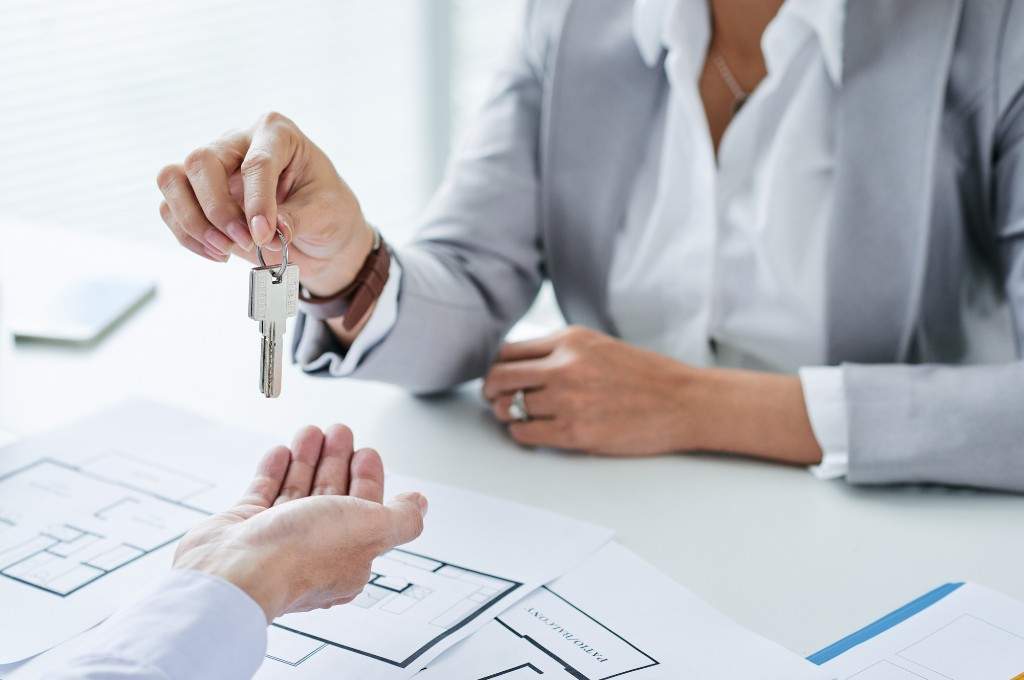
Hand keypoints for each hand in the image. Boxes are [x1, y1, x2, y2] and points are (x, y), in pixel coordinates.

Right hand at [156, 112, 375, 297]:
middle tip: (246, 242)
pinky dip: (188, 236)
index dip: (257, 202)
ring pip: (172, 180)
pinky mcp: (195, 192)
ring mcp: (212, 165)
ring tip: (226, 250)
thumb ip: (297, 219)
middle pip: (201, 162)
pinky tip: (218, 252)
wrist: (320, 232)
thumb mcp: (326, 213)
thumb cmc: (327, 211)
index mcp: (277, 134)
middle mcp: (238, 141)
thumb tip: (269, 232)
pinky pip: (170, 208)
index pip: (256, 162)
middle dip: (218, 210)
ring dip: (193, 222)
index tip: (263, 236)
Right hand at [173, 425, 426, 621]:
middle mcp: (313, 549)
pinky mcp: (244, 529)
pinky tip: (282, 452)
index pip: (365, 509)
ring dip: (307, 458)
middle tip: (339, 432)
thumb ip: (402, 517)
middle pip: (331, 495)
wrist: (235, 572)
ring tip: (310, 432)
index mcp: (349, 556)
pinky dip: (275, 470)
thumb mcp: (372, 529)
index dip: (368, 478)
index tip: (366, 452)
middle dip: (337, 460)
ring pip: (297, 490)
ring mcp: (276, 538)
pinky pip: (264, 493)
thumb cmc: (300, 555)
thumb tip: (420, 505)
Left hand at [483, 326, 824, 463]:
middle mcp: (564, 366)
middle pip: (499, 378)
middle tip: (496, 400)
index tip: (502, 379)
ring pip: (509, 408)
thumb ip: (560, 351)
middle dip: (492, 391)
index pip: (508, 352)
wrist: (684, 402)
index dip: (498, 368)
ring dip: (507, 415)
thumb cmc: (645, 376)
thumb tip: (518, 365)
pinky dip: (521, 434)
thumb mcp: (599, 346)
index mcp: (570, 340)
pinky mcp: (575, 433)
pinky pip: (525, 434)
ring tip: (518, 418)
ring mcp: (568, 401)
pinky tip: (535, 432)